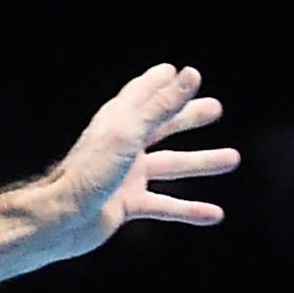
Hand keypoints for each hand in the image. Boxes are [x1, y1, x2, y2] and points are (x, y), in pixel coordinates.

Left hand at [50, 64, 241, 256]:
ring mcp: (124, 176)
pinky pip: (164, 205)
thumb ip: (162, 106)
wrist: (61, 220)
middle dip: (187, 117)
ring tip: (232, 159)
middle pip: (161, 126)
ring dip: (201, 163)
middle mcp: (121, 146)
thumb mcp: (131, 133)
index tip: (179, 72)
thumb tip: (191, 74)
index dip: (160, 82)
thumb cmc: (89, 173)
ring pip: (170, 165)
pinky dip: (188, 210)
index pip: (141, 93)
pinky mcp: (126, 204)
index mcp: (117, 122)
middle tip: (216, 109)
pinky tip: (214, 215)